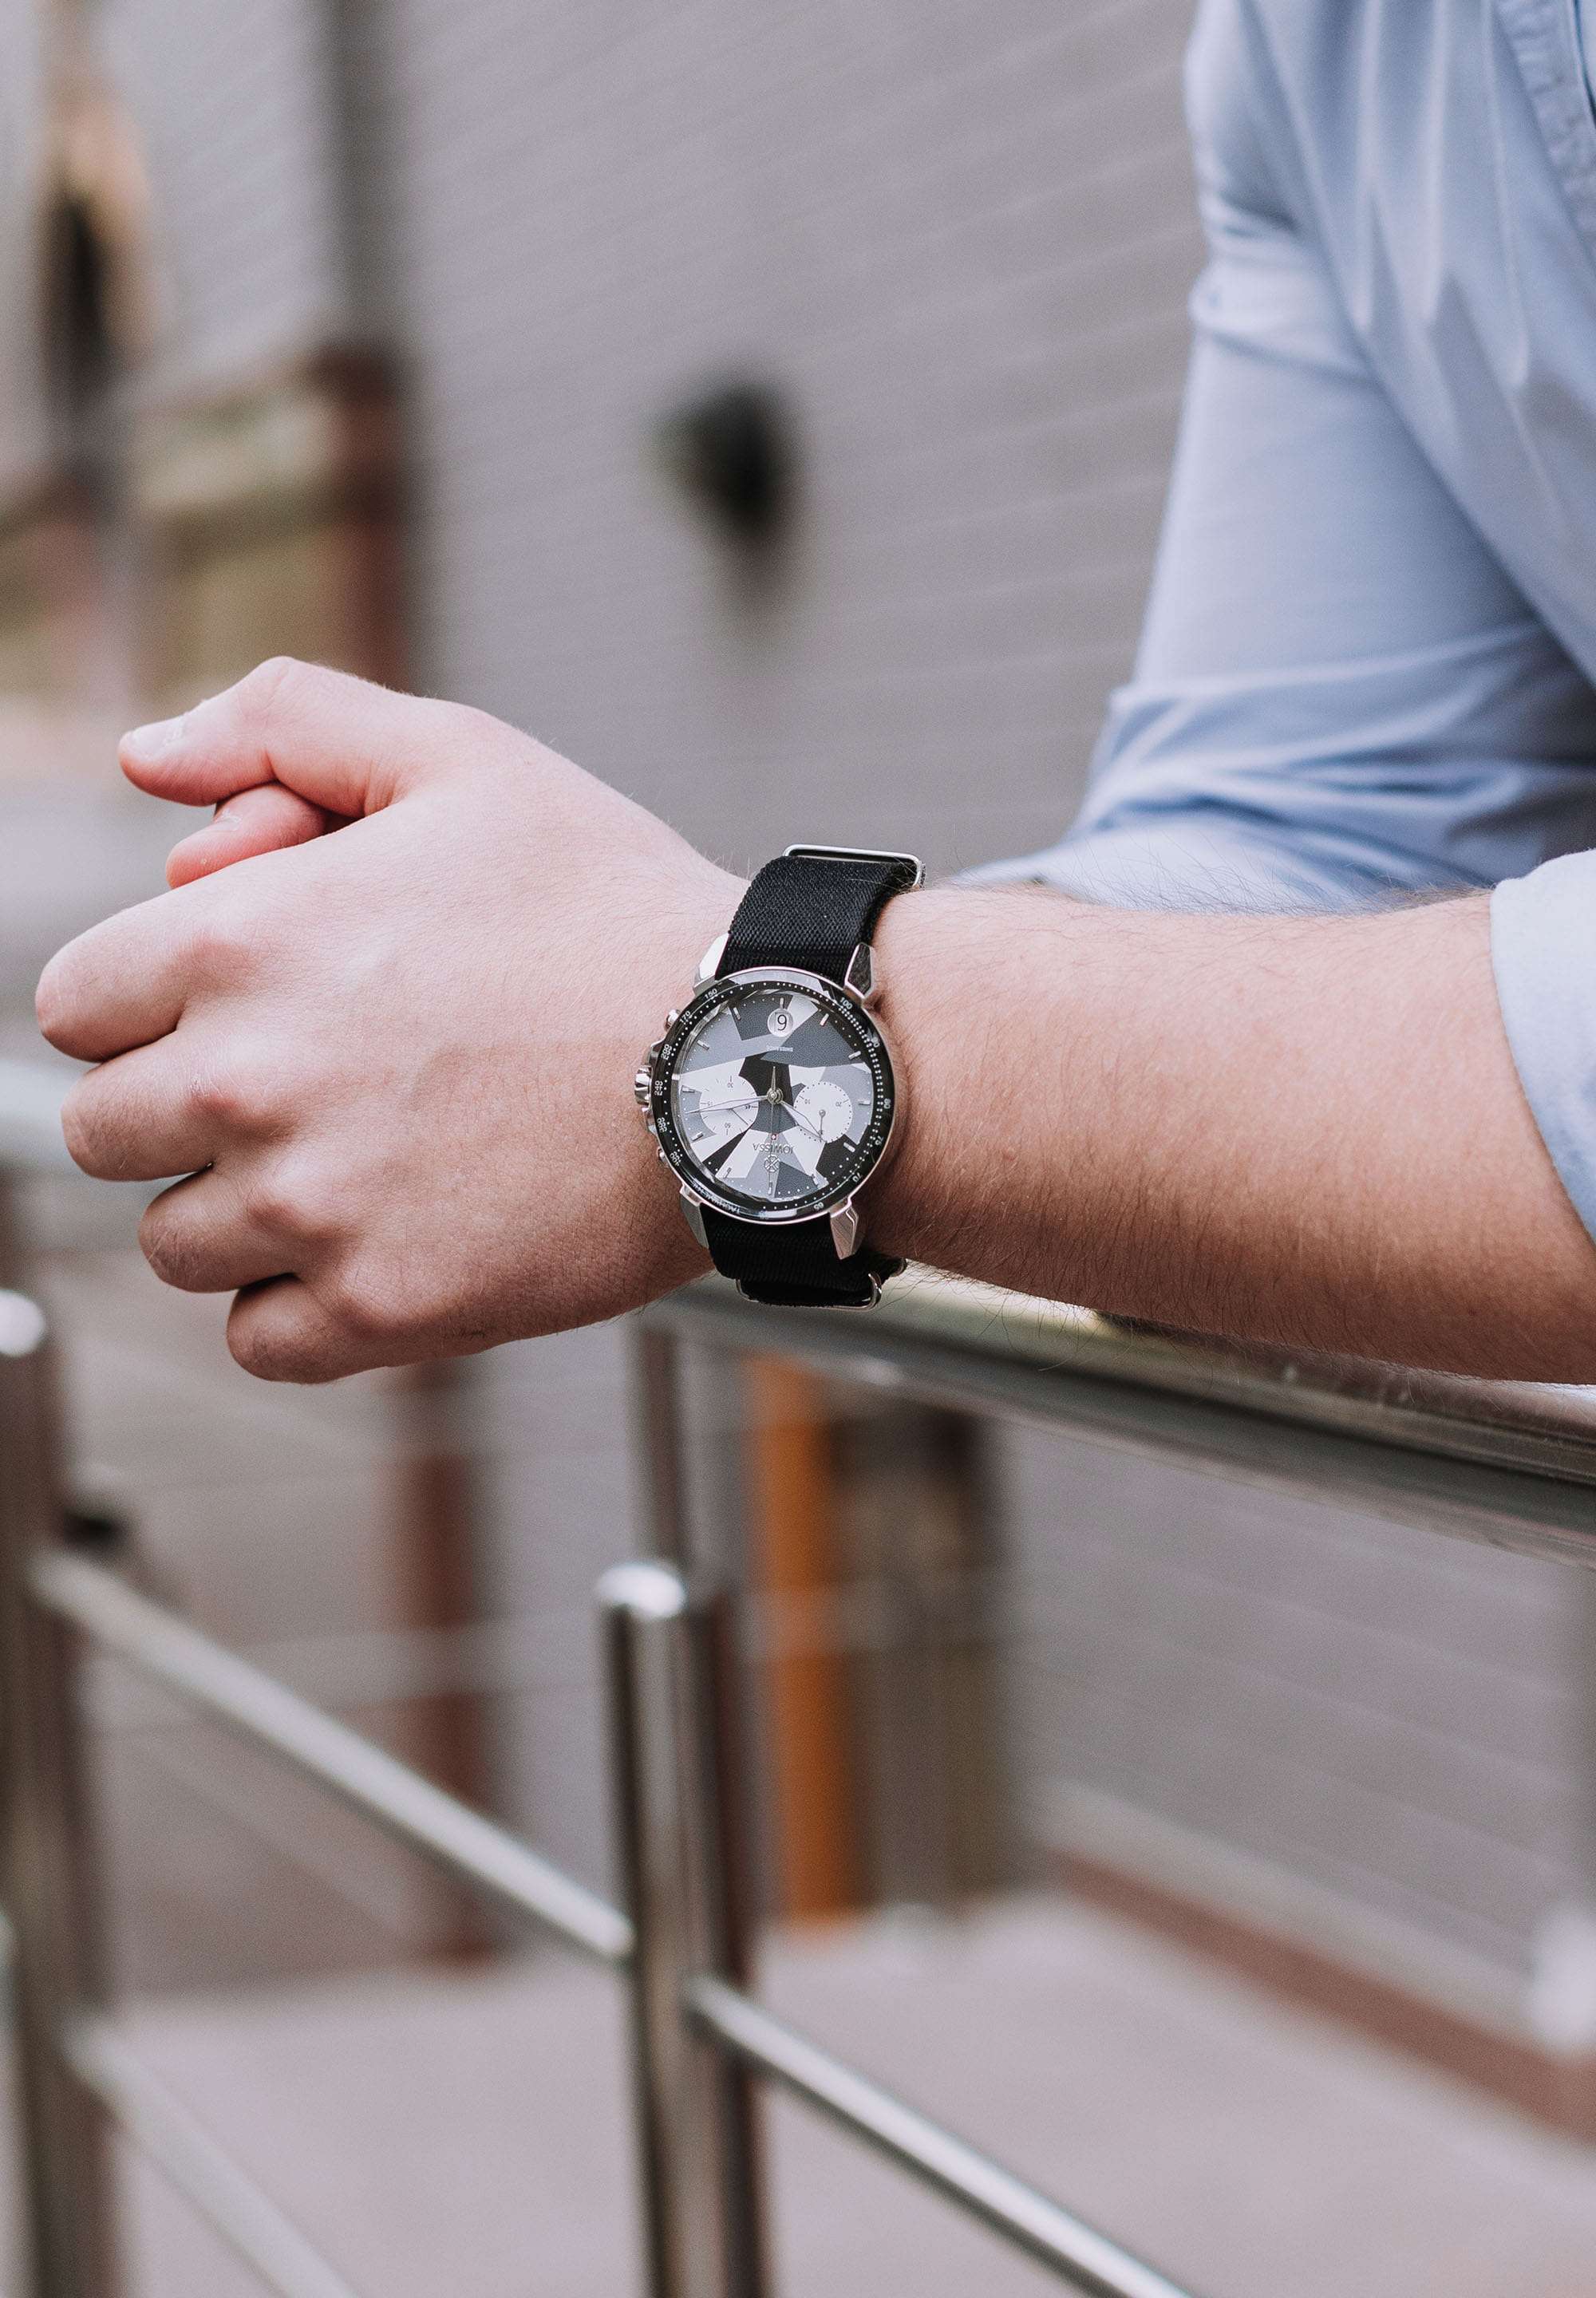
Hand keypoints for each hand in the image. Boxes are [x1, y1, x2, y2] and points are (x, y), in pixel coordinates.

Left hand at [37, 659, 737, 1379]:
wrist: (754, 1054)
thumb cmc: (614, 906)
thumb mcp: (459, 756)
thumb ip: (284, 721)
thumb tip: (150, 756)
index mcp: (239, 940)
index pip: (73, 1008)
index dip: (146, 1005)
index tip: (228, 1010)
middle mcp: (250, 1080)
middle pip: (105, 1133)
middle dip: (179, 1110)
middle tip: (299, 1087)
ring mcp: (315, 1208)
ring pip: (175, 1244)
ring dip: (239, 1212)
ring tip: (360, 1163)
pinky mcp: (386, 1308)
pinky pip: (258, 1341)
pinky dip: (299, 1307)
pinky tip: (380, 1241)